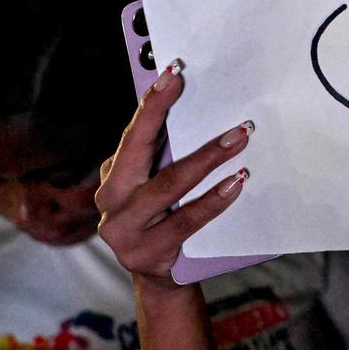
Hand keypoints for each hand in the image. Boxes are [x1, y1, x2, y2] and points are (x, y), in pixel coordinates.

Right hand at [96, 64, 252, 288]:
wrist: (163, 277)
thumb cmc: (166, 218)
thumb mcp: (158, 185)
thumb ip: (165, 156)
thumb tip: (198, 107)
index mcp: (115, 176)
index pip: (133, 133)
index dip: (151, 103)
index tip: (173, 72)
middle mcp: (111, 201)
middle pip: (137, 151)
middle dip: (162, 115)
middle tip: (194, 90)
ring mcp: (124, 230)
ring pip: (167, 185)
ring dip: (206, 158)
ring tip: (237, 138)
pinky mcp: (148, 254)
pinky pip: (185, 221)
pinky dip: (213, 200)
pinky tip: (235, 183)